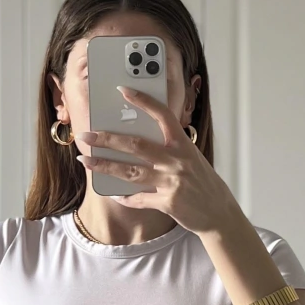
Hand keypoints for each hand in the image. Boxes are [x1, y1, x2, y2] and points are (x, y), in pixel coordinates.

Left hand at [75, 86, 237, 236]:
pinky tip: (112, 193)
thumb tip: (136, 143)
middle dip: (107, 139)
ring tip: (85, 162)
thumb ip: (169, 149)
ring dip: (105, 166)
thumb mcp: (191, 158)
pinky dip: (123, 197)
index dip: (143, 101)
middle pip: (136, 145)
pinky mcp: (168, 203)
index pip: (162, 115)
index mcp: (183, 145)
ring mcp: (172, 183)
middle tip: (87, 136)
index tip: (123, 90)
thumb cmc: (202, 183)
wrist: (219, 213)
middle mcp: (177, 161)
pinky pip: (138, 199)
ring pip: (130, 172)